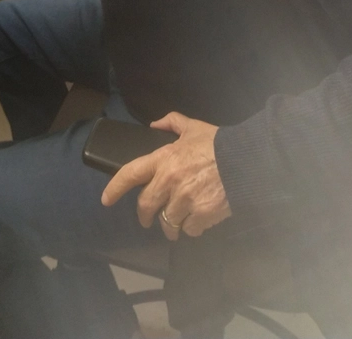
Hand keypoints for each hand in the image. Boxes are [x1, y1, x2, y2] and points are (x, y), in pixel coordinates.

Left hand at [101, 112, 230, 240]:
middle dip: (145, 216)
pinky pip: (190, 229)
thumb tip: (154, 124)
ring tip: (176, 226)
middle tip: (148, 220)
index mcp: (163, 159)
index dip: (115, 188)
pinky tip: (197, 222)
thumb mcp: (193, 127)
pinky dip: (192, 228)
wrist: (245, 160)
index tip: (106, 200)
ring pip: (168, 221)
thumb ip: (172, 122)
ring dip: (171, 225)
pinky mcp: (201, 215)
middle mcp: (169, 181)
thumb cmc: (217, 143)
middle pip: (146, 205)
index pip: (130, 173)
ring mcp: (184, 200)